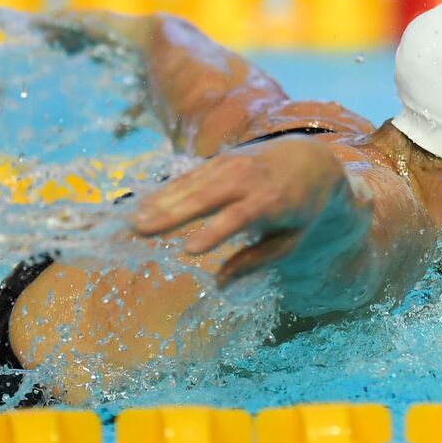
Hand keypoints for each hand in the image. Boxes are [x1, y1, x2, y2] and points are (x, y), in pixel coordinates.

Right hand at [131, 136, 349, 281]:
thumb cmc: (300, 209)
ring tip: (132, 223)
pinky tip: (142, 205)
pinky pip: (188, 177)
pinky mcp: (218, 160)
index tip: (190, 251)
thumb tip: (220, 284)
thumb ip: (256, 260)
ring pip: (191, 185)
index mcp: (271, 201)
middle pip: (205, 197)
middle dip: (171, 214)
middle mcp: (247, 179)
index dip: (214, 233)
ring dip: (159, 202)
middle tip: (139, 231)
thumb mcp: (290, 239)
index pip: (239, 217)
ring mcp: (230, 166)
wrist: (309, 158)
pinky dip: (165, 191)